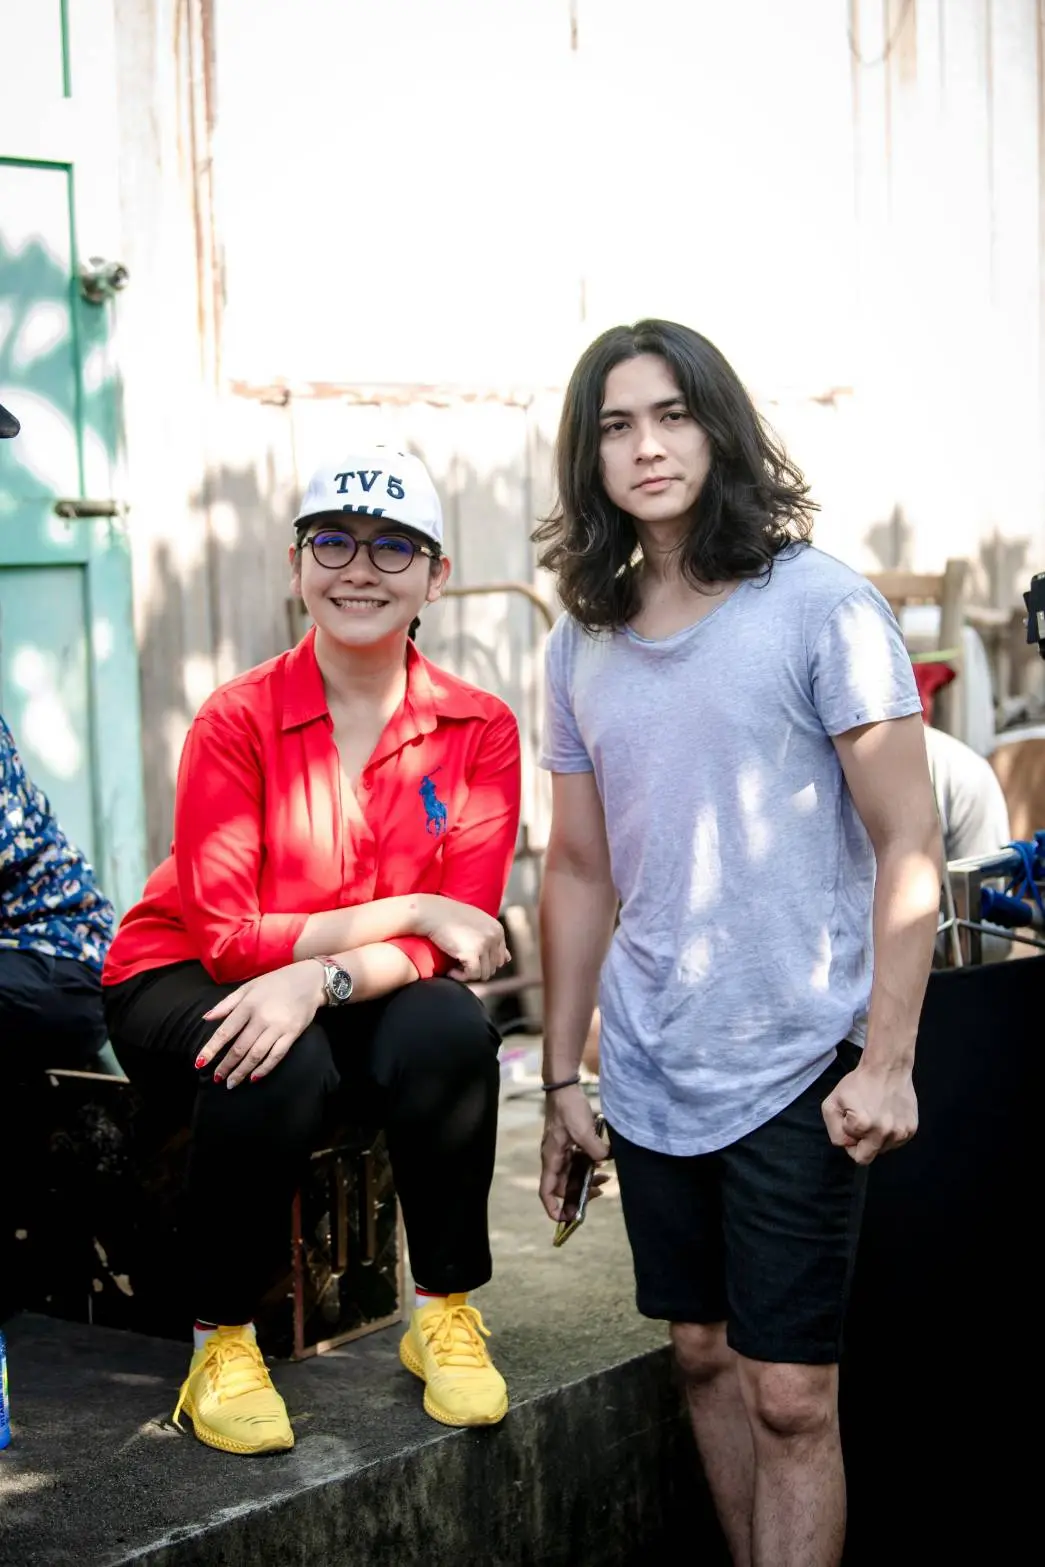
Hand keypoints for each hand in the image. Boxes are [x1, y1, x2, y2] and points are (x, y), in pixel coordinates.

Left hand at [196, 960, 326, 1087]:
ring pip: (256, 1055)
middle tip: (217, 1078)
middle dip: (226, 1065)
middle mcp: (262, 1018)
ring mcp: (278, 1028)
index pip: (225, 1032)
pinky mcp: (292, 1034)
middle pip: (240, 1048)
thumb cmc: (275, 982)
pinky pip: (276, 1056)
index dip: (211, 1049)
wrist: (310, 980)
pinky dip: (264, 1068)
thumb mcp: (248, 986)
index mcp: (248, 1005)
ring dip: (242, 1071)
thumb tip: (206, 1018)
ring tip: (231, 1082)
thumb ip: (226, 1003)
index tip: (200, 1063)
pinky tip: (254, 1077)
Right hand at [417, 896, 509, 982]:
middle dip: (476, 969)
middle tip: (459, 965)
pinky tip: (449, 971)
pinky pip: (472, 975)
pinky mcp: (473, 953)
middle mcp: (494, 936)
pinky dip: (460, 977)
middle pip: (493, 968)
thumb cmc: (448, 917)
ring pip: (484, 974)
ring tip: (453, 967)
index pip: (500, 959)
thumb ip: (492, 939)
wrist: (430, 913)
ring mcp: (485, 944)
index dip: (483, 963)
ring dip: (468, 974)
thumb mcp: (475, 924)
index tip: (466, 960)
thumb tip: (508, 960)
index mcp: (497, 929)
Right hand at [539, 1083, 608, 1220]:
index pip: (547, 1192)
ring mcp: (562, 1150)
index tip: (567, 1218)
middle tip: (599, 1193)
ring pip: (573, 1174)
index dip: (554, 1209)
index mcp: (552, 1159)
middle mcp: (555, 1158)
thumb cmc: (567, 1108)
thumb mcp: (584, 1131)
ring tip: (606, 1178)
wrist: (564, 1086)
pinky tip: (604, 1161)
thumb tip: (606, 1159)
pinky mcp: (570, 1142)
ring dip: (588, 1179)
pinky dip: (590, 1165)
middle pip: (563, 1187)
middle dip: (580, 1194)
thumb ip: (596, 1150)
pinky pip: (579, 1161)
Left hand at [822, 1062, 917, 1165]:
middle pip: (866, 1158)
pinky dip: (889, 1134)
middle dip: (860, 1145)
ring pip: (882, 1150)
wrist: (887, 1067)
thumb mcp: (831, 1103)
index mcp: (862, 1125)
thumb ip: (834, 1131)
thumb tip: (848, 1145)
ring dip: (875, 1139)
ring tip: (875, 1116)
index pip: (849, 1149)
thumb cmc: (858, 1083)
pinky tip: (887, 1116)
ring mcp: (900, 1132)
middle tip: (861, 1125)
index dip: (848, 1136)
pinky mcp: (912, 1129)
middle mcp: (884, 1132)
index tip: (850, 1121)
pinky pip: (896, 1142)